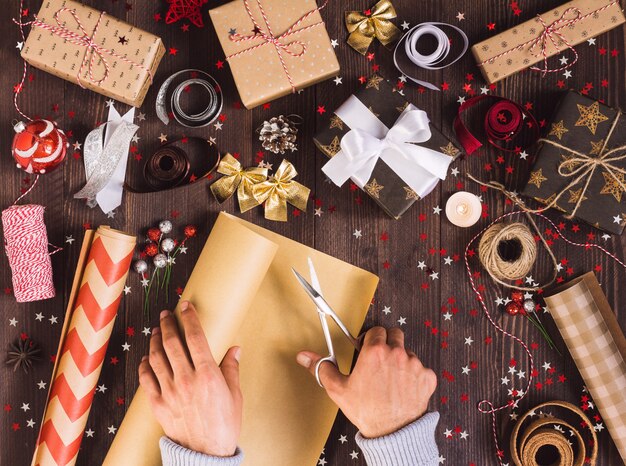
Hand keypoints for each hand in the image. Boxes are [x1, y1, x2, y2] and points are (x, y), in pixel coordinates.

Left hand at [138, 301, 241, 456]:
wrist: (207, 454)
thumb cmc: (224, 426)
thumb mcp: (234, 395)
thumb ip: (231, 369)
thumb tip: (235, 350)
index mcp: (207, 375)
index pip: (195, 337)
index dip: (189, 318)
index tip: (186, 306)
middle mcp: (186, 380)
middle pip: (172, 343)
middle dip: (168, 324)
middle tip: (166, 314)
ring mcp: (169, 392)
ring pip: (156, 358)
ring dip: (155, 340)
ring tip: (156, 330)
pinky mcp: (158, 404)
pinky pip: (147, 379)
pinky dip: (145, 365)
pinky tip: (147, 357)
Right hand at [296, 326, 436, 437]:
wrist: (392, 434)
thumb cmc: (366, 411)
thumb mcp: (338, 389)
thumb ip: (322, 368)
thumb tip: (305, 357)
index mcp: (375, 352)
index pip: (376, 330)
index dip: (370, 339)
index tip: (367, 349)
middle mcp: (397, 353)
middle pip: (394, 334)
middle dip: (386, 343)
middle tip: (379, 360)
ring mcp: (415, 365)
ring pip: (408, 352)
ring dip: (400, 360)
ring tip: (390, 378)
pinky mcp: (427, 377)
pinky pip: (421, 368)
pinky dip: (414, 376)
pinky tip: (403, 388)